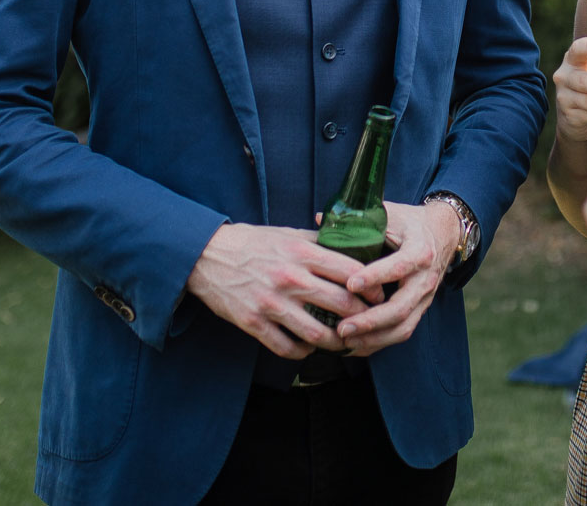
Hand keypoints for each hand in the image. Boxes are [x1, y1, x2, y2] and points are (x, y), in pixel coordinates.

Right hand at [186, 223, 369, 358]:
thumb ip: (319, 242)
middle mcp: (290, 279)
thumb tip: (353, 247)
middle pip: (342, 306)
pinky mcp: (253, 323)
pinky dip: (303, 352)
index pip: (351, 273)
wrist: (207, 255)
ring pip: (318, 335)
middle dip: (362, 318)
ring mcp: (271, 304)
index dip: (372, 288)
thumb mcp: (288, 233)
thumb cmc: (253, 243)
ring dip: (337, 343)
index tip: (379, 296)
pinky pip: (287, 348)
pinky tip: (309, 347)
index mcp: (302, 253)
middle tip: (368, 323)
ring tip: (344, 342)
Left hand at [331, 200, 461, 357]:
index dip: (376, 276)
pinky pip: (401, 332)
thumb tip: (317, 218)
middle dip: (370, 320)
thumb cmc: (409, 223)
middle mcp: (425, 278)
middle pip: (401, 307)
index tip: (350, 284)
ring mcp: (424, 298)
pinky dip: (377, 343)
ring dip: (373, 338)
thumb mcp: (390, 213)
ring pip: (403, 327)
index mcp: (419, 250)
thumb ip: (358, 217)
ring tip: (344, 341)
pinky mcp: (419, 310)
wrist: (442, 233)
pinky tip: (353, 346)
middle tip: (342, 327)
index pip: (399, 266)